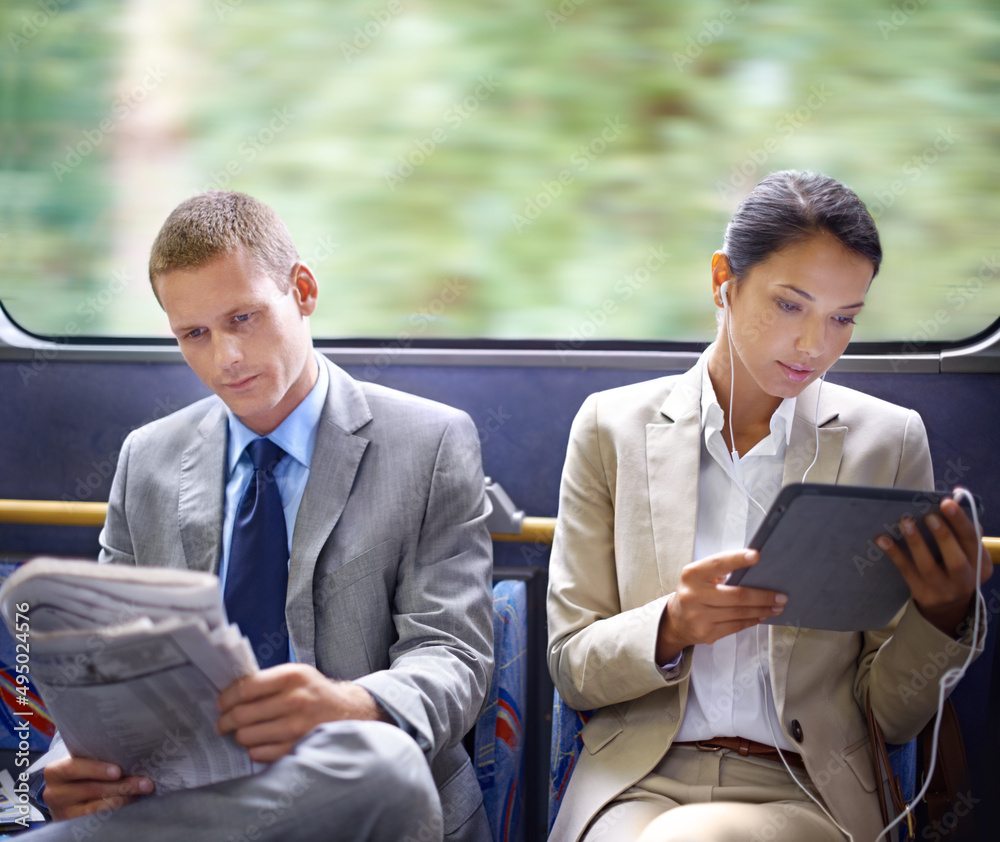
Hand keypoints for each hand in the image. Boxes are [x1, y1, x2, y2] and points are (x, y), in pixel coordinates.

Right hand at [43, 755, 152, 820]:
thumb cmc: (80, 772)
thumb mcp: (81, 763)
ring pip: (95, 808)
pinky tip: (131, 805)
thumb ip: (97, 758)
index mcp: (56, 771)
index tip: (118, 771)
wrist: (62, 796)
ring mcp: (62, 813)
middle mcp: (55, 793)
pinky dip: (116, 813)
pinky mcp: (70, 826)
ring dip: (123, 800)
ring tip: (142, 794)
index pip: (74, 768)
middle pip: (91, 789)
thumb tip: (133, 754)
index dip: (96, 769)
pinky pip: (96, 821)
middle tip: (146, 783)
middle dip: (121, 785)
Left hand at [216, 663, 392, 762]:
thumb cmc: (314, 692)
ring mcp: (296, 727)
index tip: (221, 703)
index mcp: (292, 676)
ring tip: (242, 731)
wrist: (347, 712)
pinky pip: (259, 753)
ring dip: (239, 736)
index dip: (226, 697)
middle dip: (225, 720)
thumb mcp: (296, 674)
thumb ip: (267, 680)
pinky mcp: (296, 748)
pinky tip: (260, 742)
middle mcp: (295, 700)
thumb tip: (229, 693)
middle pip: (241, 714)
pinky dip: (254, 749)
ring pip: (246, 736)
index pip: (246, 688)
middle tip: (223, 723)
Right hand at [656, 549, 786, 662]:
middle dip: (763, 596)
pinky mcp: (707, 633)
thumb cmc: (695, 591)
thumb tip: (756, 569)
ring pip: (740, 613)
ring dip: (762, 610)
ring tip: (776, 606)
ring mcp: (699, 616)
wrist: (677, 619)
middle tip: (781, 596)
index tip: (757, 555)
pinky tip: (761, 616)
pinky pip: (736, 626)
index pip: (718, 564)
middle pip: (737, 595)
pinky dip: (752, 620)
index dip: (737, 559)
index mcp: (692, 575)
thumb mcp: (700, 576)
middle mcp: (693, 595)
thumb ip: (721, 571)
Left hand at [877, 493, 992, 636]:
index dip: (960, 521)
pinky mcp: (922, 594)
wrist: (950, 607)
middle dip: (944, 536)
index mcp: (980, 564)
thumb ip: (964, 528)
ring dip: (916, 543)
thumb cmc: (957, 567)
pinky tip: (882, 539)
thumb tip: (956, 494)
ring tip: (905, 522)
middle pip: (955, 559)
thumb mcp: (970, 554)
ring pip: (928, 567)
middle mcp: (965, 580)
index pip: (972, 541)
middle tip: (930, 516)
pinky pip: (907, 572)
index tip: (946, 502)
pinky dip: (895, 554)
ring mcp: (943, 590)